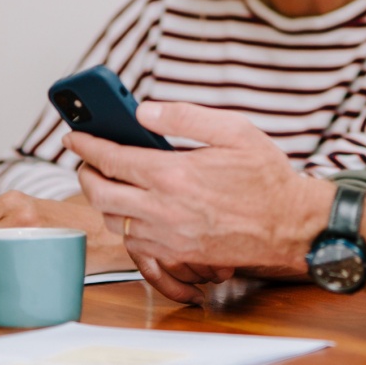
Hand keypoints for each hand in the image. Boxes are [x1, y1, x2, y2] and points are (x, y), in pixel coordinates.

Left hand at [0, 190, 133, 273]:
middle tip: (3, 258)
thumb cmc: (58, 223)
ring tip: (13, 263)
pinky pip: (10, 267)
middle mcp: (20, 210)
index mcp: (12, 199)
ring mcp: (31, 229)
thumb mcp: (18, 211)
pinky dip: (10, 273)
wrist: (99, 232)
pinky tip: (22, 270)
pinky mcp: (42, 249)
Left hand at [67, 101, 333, 300]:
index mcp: (173, 174)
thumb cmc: (266, 177)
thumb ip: (183, 117)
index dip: (86, 145)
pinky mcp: (177, 255)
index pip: (111, 158)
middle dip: (85, 173)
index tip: (74, 135)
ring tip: (110, 182)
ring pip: (113, 221)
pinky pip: (135, 244)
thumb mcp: (233, 130)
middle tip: (87, 160)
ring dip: (104, 200)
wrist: (291, 225)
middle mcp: (164, 209)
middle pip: (100, 193)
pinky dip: (127, 225)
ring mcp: (168, 237)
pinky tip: (136, 210)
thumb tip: (144, 110)